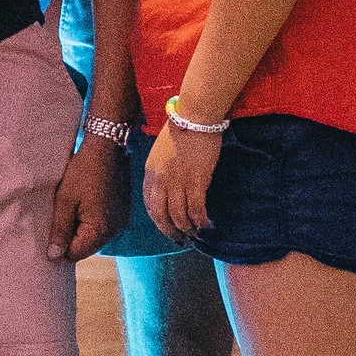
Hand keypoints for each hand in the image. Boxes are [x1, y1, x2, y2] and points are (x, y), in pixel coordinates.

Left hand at [49, 129, 128, 261]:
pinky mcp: (122, 212)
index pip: (76, 254)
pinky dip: (91, 221)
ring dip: (81, 229)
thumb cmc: (83, 171)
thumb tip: (54, 256)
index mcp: (101, 230)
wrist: (107, 146)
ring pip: (94, 237)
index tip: (49, 232)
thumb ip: (60, 229)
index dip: (60, 248)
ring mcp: (121, 221)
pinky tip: (83, 204)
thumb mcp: (65, 199)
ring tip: (70, 209)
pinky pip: (103, 226)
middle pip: (86, 247)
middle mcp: (115, 230)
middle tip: (58, 217)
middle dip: (71, 238)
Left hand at [141, 116, 220, 245]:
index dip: (158, 220)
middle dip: (170, 231)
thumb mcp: (161, 152)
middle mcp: (160, 180)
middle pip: (161, 216)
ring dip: (187, 229)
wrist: (195, 117)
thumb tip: (168, 186)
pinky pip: (196, 209)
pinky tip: (206, 225)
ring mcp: (178, 182)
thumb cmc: (181, 129)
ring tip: (194, 233)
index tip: (166, 226)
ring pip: (179, 216)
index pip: (149, 204)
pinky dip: (200, 220)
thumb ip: (161, 170)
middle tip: (179, 239)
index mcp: (150, 172)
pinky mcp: (196, 181)